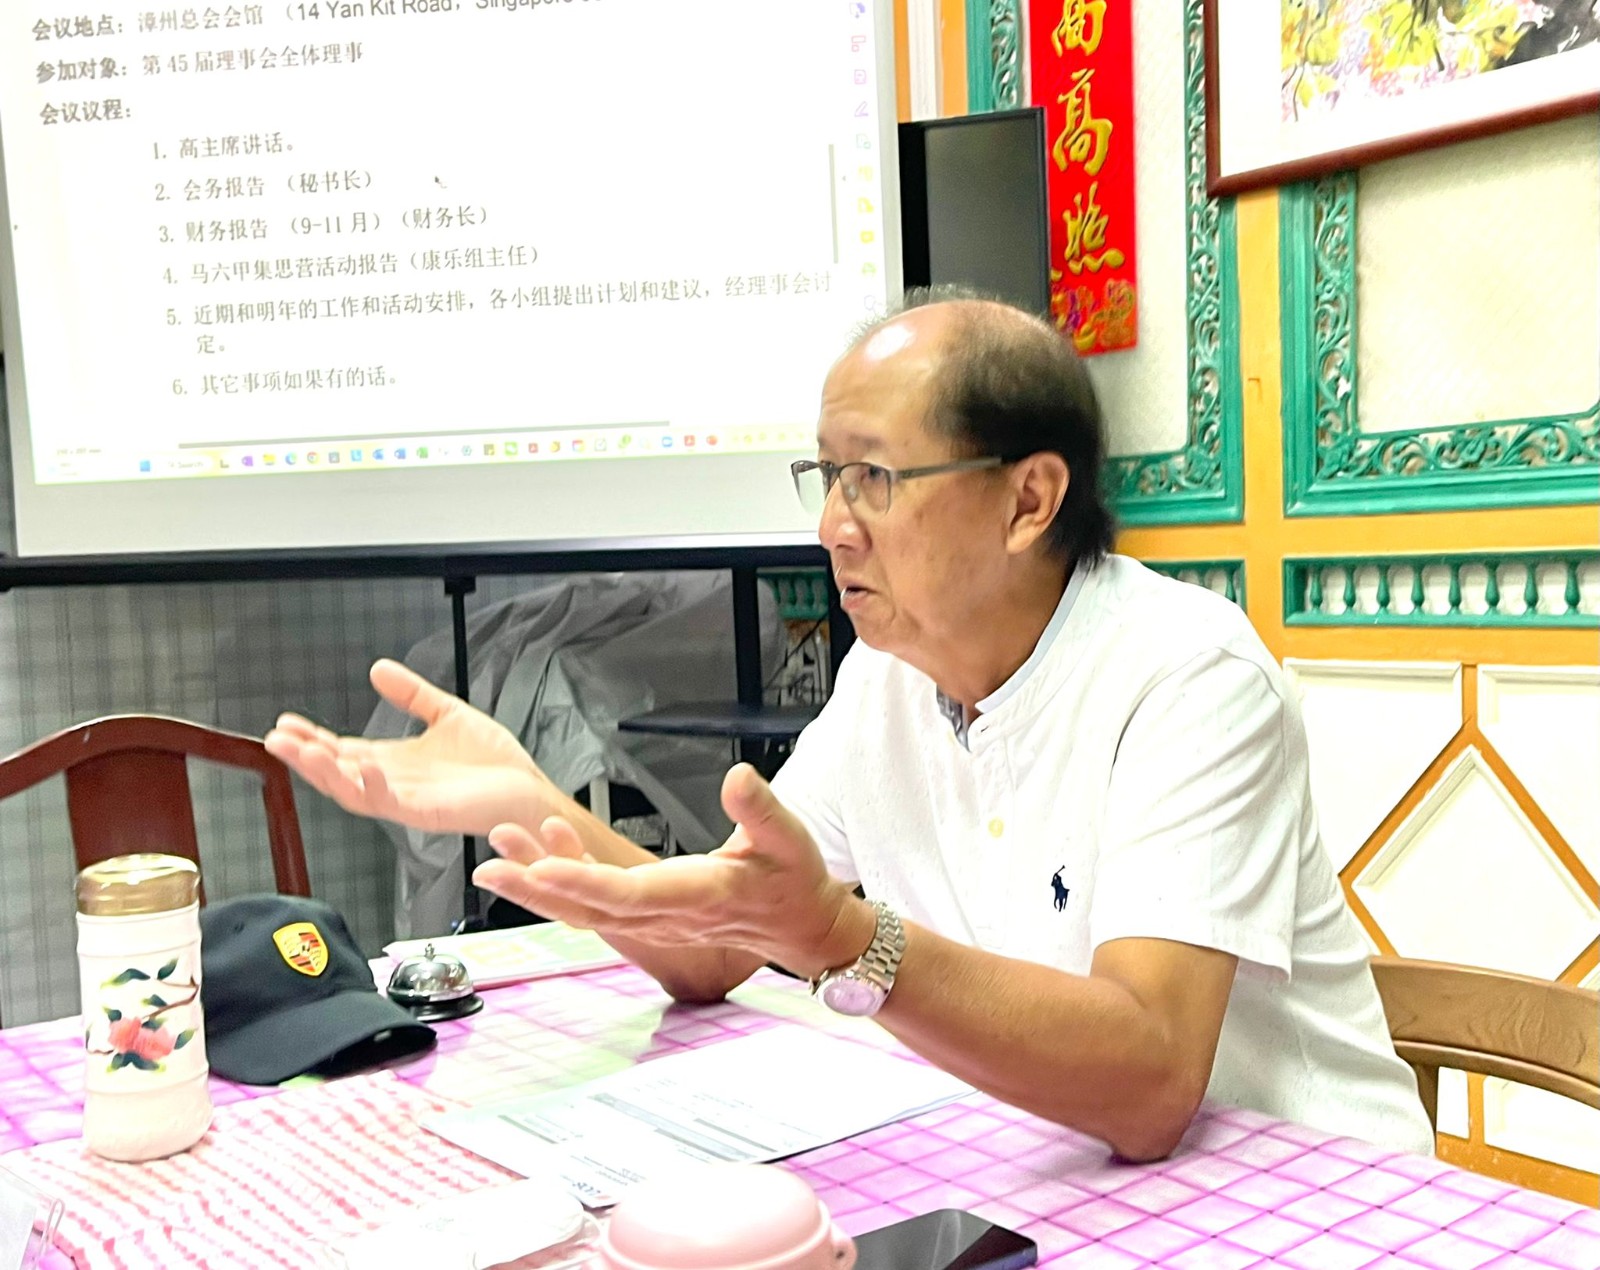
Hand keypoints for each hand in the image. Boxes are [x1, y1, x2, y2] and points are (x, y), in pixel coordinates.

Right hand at [265, 658, 564, 835]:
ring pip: (353, 792)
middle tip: (276, 739)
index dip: (312, 737)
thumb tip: (378, 669)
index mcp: (393, 762)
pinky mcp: (428, 813)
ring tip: (303, 751)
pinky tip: (362, 765)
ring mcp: (407, 800)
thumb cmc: (492, 762)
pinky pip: (392, 803)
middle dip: (305, 756)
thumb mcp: (447, 714)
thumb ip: (412, 694)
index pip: (342, 750)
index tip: (285, 722)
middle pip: (337, 772)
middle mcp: (393, 783)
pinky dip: (374, 786)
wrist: (527, 789)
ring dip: (326, 772)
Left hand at [472, 763, 872, 979]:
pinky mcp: (646, 915)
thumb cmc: (795, 882)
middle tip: (491, 860)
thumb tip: (736, 777)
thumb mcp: (791, 840)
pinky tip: (539, 848)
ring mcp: (652, 921)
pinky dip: (563, 877)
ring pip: (584, 908)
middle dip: (536, 885)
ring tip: (497, 850)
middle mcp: (665, 917)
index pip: (630, 894)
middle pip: (589, 908)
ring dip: (537, 882)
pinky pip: (596, 902)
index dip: (583, 881)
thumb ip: (761, 810)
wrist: (800, 927)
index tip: (542, 866)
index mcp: (697, 897)